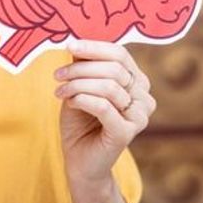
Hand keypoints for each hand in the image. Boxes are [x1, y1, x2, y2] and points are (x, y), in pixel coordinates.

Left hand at [54, 40, 155, 185]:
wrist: (80, 160)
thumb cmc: (81, 122)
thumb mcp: (80, 87)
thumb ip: (84, 65)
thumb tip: (77, 42)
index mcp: (137, 82)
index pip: (120, 54)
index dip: (94, 47)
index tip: (69, 46)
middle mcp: (144, 97)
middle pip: (114, 68)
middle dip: (80, 69)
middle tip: (57, 75)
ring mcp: (139, 116)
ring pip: (108, 86)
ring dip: (77, 85)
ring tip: (59, 92)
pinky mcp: (127, 132)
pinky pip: (103, 106)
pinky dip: (82, 100)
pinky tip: (69, 103)